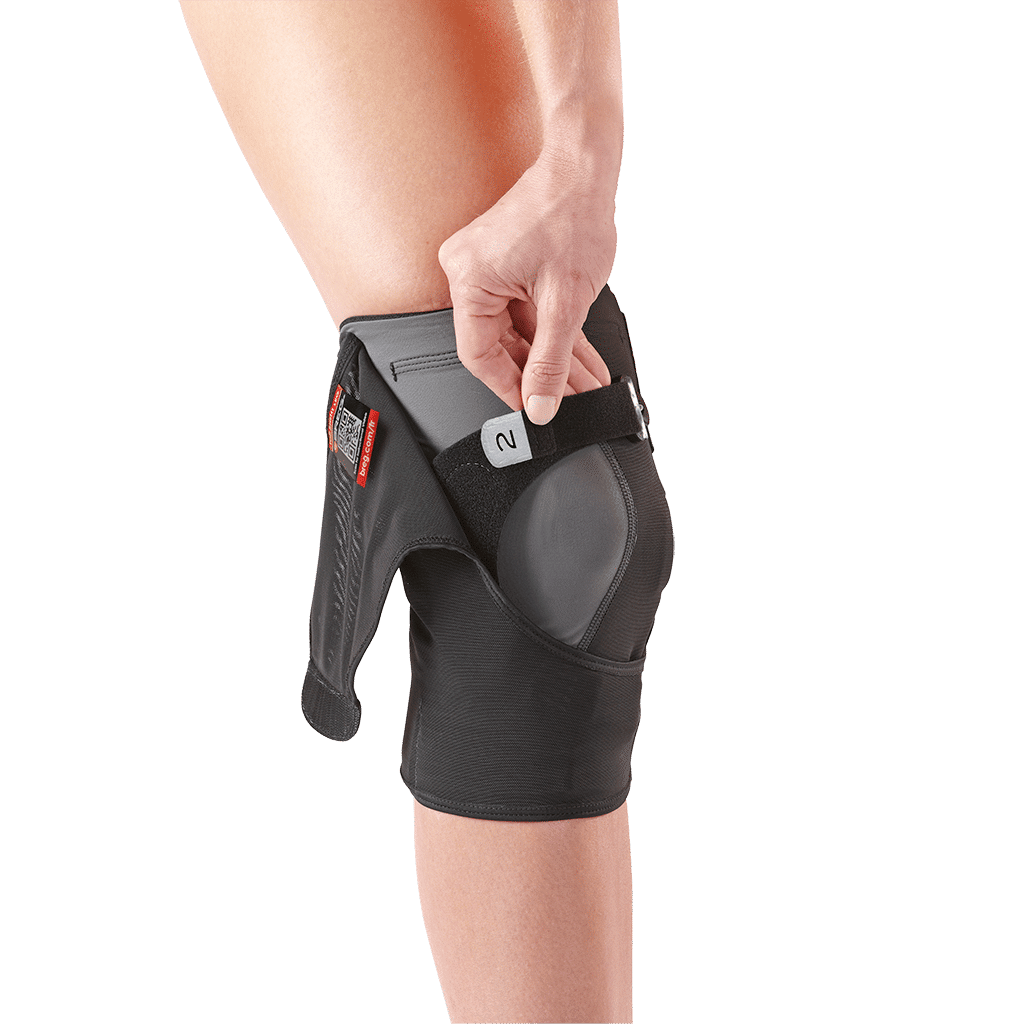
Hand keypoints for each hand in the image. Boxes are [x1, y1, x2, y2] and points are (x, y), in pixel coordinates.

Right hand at [438, 150, 616, 423]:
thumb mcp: (565, 302)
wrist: (585, 165)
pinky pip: (527, 310)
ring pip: (521, 331)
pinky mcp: (508, 263)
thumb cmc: (571, 212)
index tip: (534, 409)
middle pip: (502, 345)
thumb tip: (540, 403)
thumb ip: (551, 361)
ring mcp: (488, 267)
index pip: (479, 356)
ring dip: (554, 357)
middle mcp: (469, 273)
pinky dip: (554, 333)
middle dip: (543, 374)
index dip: (509, 388)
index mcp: (469, 281)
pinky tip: (579, 358)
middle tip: (571, 399)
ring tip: (584, 383)